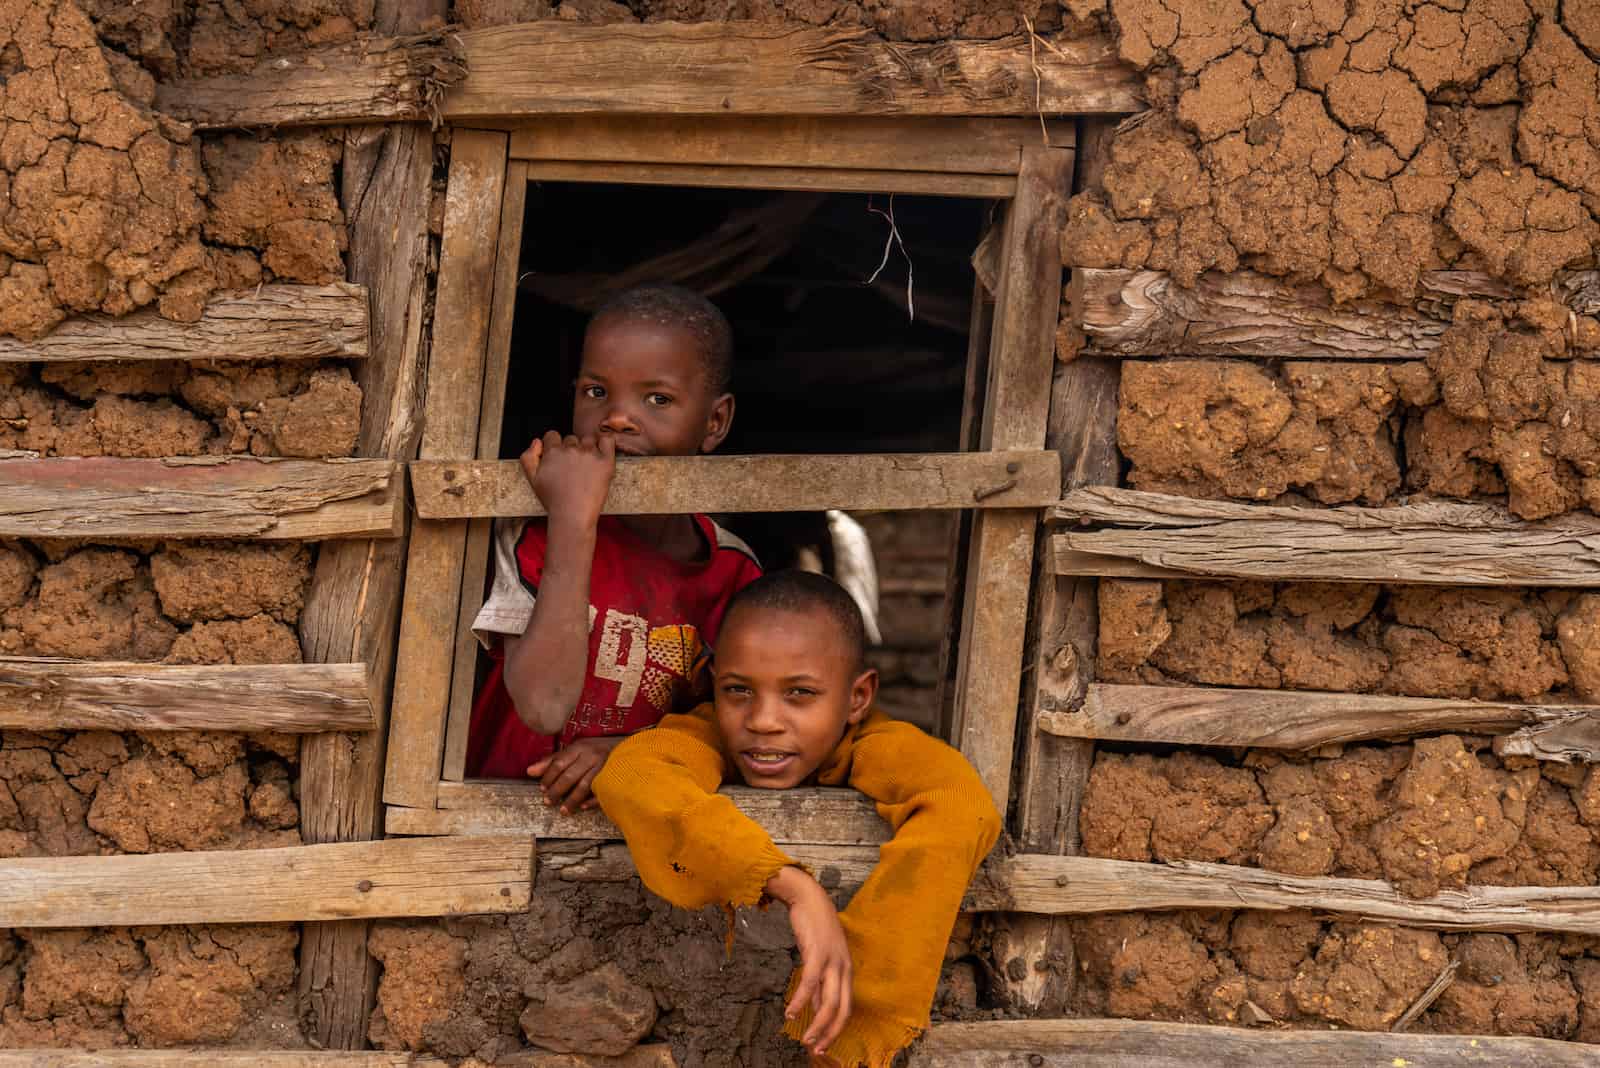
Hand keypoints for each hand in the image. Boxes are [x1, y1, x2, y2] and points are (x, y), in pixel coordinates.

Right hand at [520, 431, 614, 528]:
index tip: (559, 458)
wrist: (573, 517)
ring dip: (587, 448)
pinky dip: (605, 444)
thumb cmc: (554, 501)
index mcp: (553, 452)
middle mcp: (571, 450)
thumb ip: (528, 458)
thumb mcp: (532, 480)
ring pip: (588, 440)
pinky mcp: (605, 462)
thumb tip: (537, 441)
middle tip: (573, 469)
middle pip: (571, 439)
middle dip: (571, 450)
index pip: (552, 436)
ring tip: (586, 467)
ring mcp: (589, 454)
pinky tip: (601, 455)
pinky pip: (607, 441)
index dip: (554, 446)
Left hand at [527, 736, 622, 813]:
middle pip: (570, 775)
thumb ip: (552, 761)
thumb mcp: (574, 750)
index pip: (559, 763)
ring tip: (562, 811)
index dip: (548, 777)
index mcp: (579, 748)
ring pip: (585, 785)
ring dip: (572, 800)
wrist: (626, 747)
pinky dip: (592, 800)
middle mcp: (591, 756)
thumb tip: (529, 771)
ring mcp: (604, 766)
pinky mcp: (614, 776)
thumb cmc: (594, 750)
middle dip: (557, 790)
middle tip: (548, 802)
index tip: (542, 789)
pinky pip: (602, 791)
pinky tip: (582, 807)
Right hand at [766, 867, 851, 1056]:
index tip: (823, 1044)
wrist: (808, 897)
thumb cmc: (813, 927)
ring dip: (817, 1023)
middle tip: (817, 1049)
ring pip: (829, 1001)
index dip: (836, 1029)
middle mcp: (844, 968)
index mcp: (846, 970)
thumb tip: (812, 1006)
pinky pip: (810, 983)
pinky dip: (800, 1001)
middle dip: (830, 1033)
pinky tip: (791, 1013)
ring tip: (805, 1038)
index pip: (846, 1007)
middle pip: (842, 1009)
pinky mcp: (818, 953)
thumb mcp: (820, 958)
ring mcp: (833, 961)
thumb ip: (818, 983)